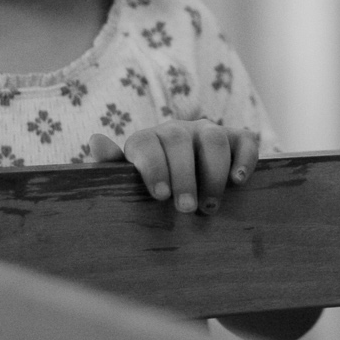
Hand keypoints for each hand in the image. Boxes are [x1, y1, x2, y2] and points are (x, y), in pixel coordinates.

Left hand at [88, 119, 259, 213]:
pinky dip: (244, 158)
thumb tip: (96, 142)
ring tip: (209, 206)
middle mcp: (178, 130)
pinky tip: (239, 181)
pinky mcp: (236, 139)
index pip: (147, 143)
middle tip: (186, 209)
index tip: (160, 196)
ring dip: (213, 172)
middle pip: (180, 140)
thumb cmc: (152, 188)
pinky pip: (244, 140)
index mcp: (148, 139)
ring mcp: (208, 132)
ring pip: (213, 137)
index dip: (154, 167)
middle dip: (184, 175)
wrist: (188, 187)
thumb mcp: (128, 181)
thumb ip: (111, 166)